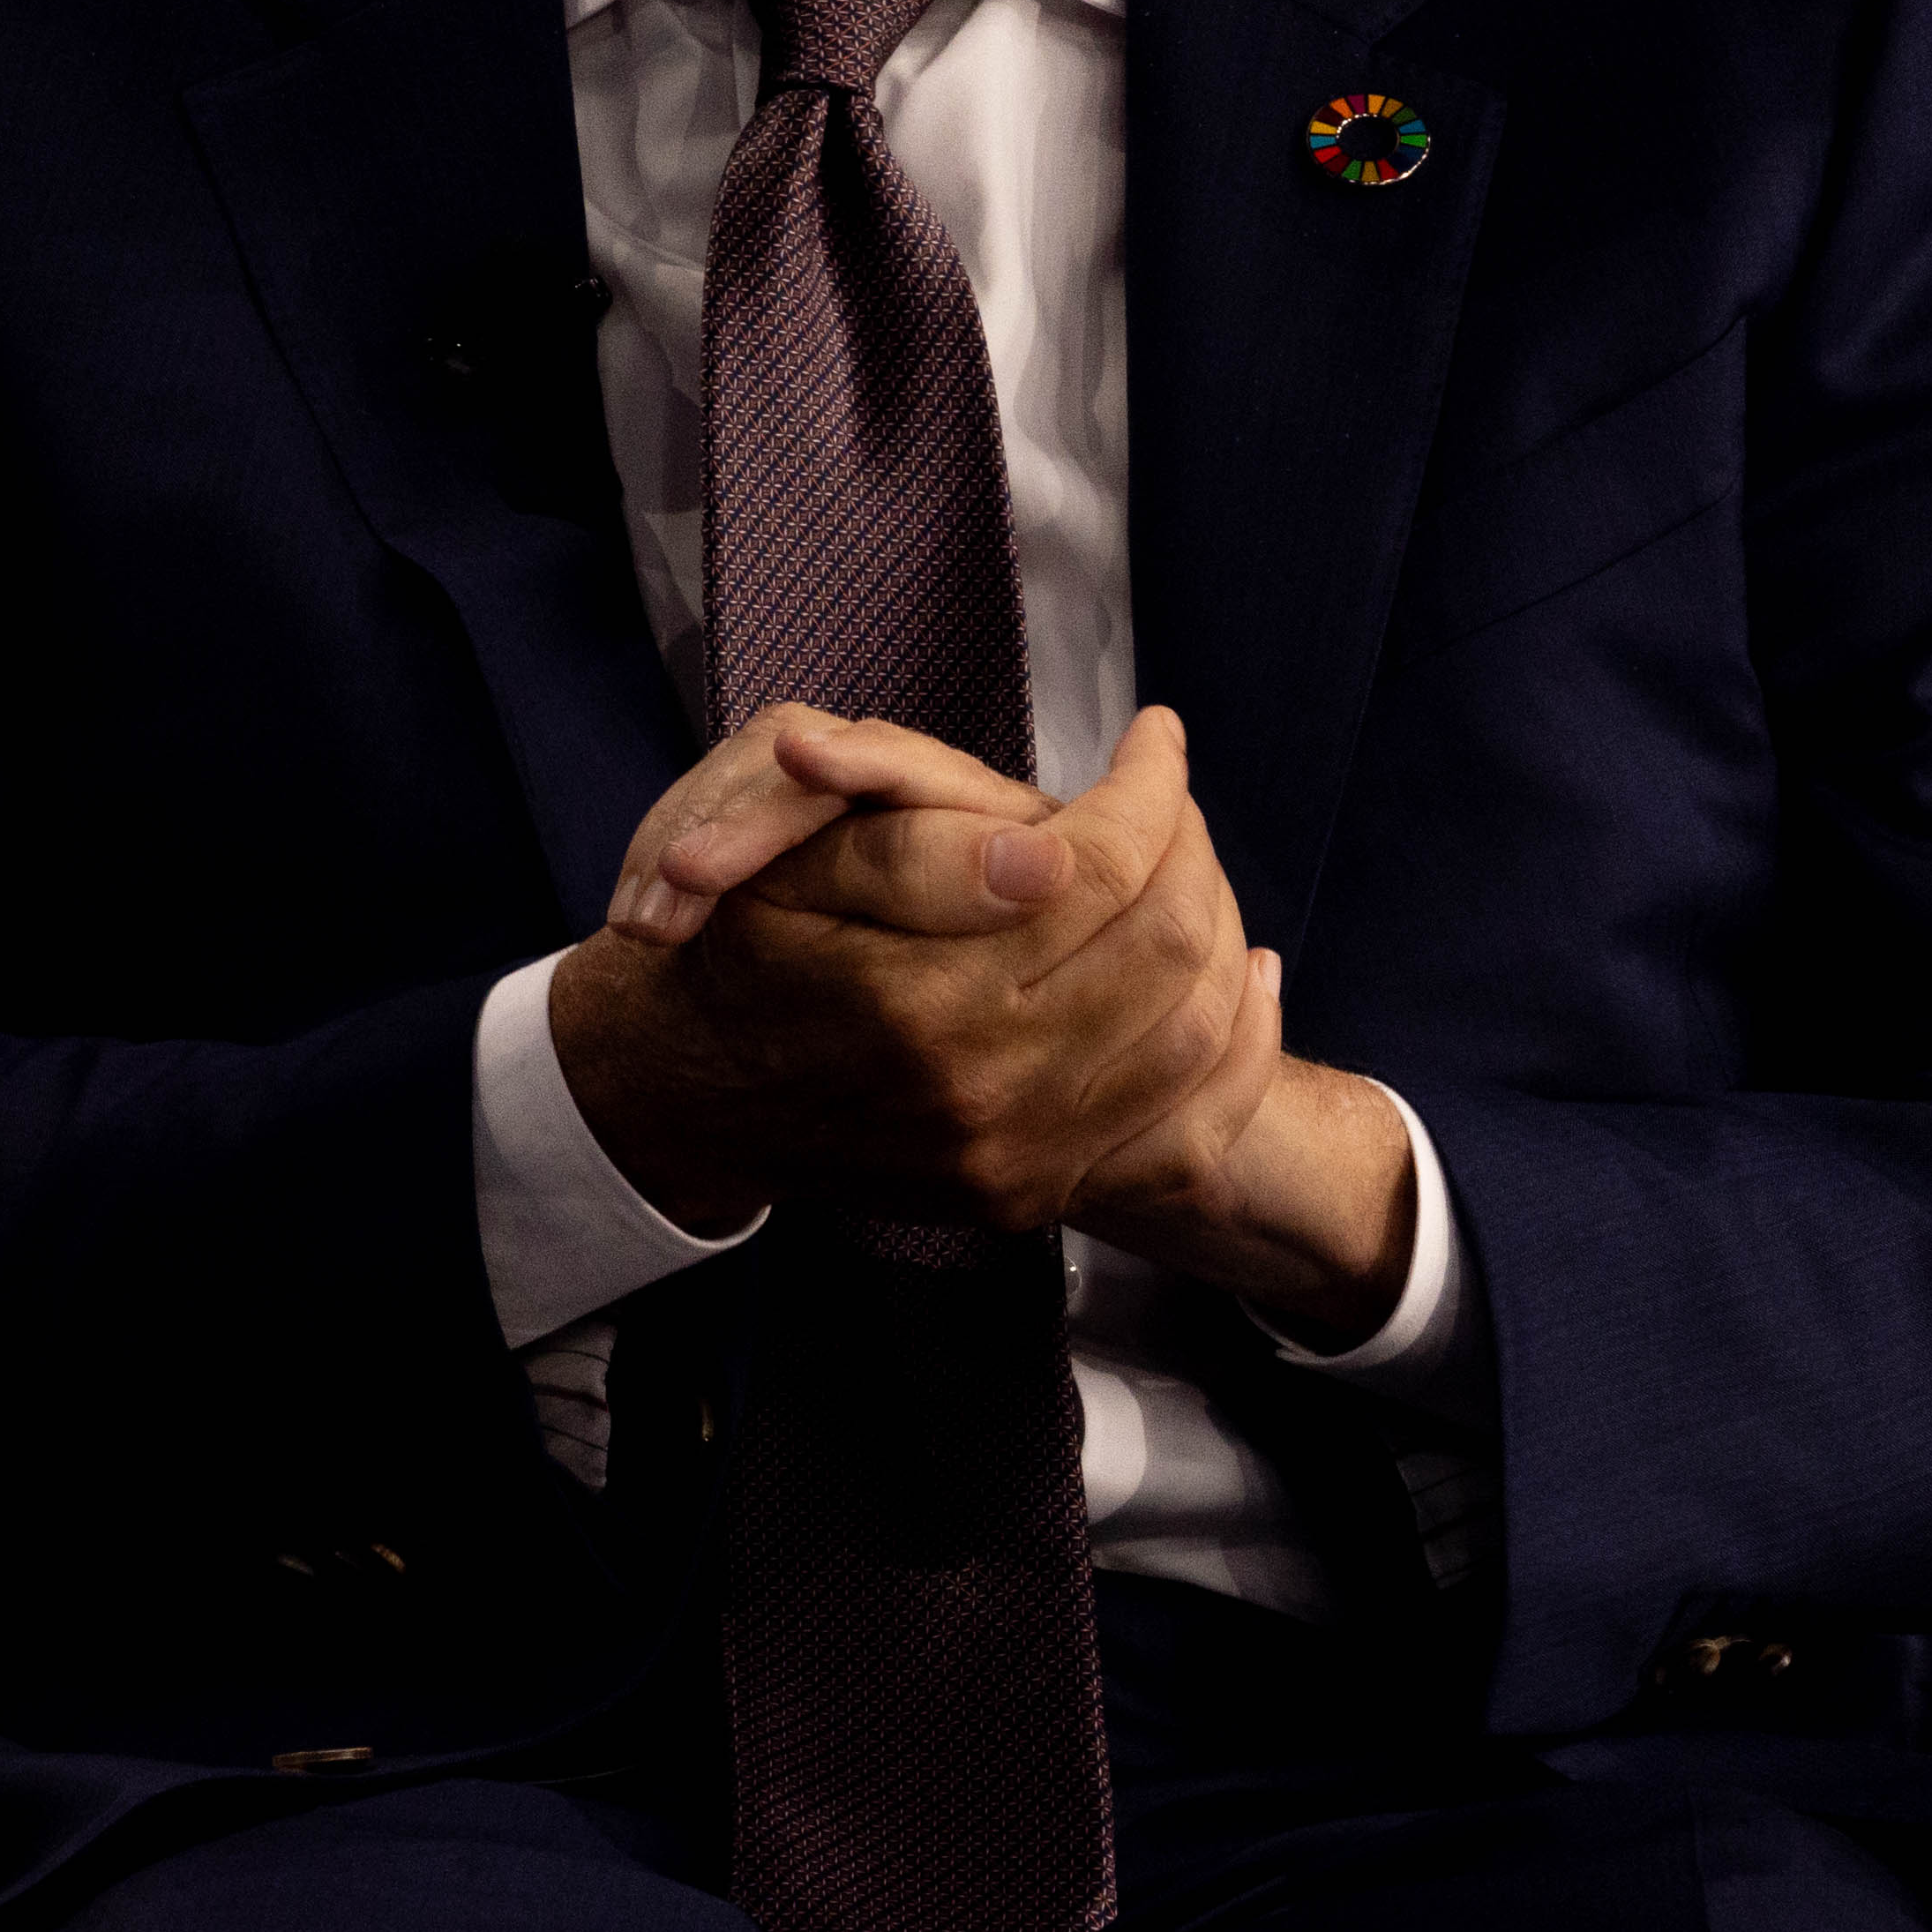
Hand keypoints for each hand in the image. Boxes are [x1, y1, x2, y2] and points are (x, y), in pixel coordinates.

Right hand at [546, 706, 1257, 1237]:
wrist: (689, 1097)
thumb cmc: (740, 953)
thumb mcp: (787, 869)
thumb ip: (916, 855)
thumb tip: (1052, 853)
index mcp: (921, 1002)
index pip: (1101, 872)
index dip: (1148, 785)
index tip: (1154, 735)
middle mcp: (982, 1096)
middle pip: (1168, 946)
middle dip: (1188, 844)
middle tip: (1166, 795)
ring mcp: (1016, 1162)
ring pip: (1196, 1033)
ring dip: (1218, 928)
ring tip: (1189, 862)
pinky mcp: (1034, 1197)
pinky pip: (1189, 1135)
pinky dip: (1237, 1049)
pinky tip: (1242, 977)